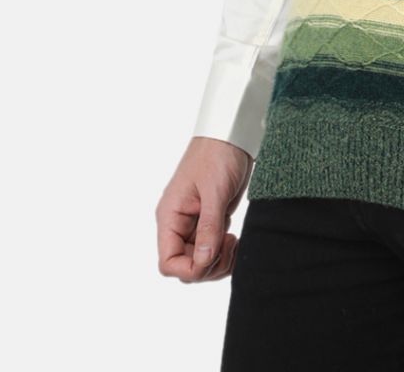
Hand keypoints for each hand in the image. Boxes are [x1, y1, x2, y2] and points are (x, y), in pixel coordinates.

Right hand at [155, 135, 253, 282]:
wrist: (231, 134)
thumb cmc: (217, 155)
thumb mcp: (214, 191)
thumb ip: (209, 227)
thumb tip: (203, 260)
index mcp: (170, 217)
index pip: (168, 262)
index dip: (190, 269)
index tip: (214, 256)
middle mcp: (178, 224)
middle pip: (185, 266)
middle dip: (209, 266)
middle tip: (230, 245)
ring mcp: (194, 224)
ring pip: (200, 261)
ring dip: (219, 261)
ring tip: (235, 242)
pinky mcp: (209, 221)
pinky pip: (212, 249)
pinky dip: (224, 252)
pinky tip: (235, 240)